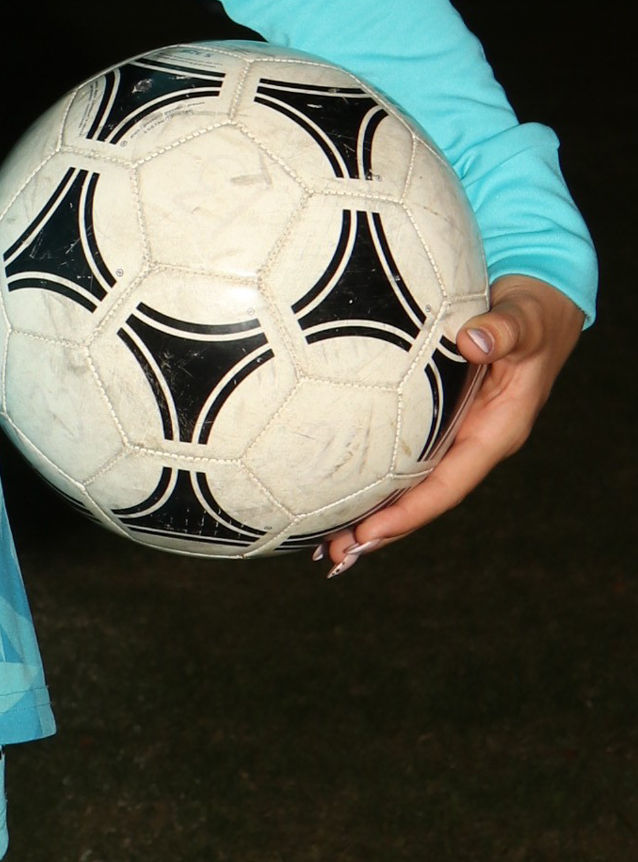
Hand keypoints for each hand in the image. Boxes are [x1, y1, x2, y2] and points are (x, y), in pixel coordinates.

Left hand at [319, 273, 585, 574]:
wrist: (538, 305)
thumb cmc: (534, 316)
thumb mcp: (527, 322)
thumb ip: (505, 331)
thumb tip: (475, 339)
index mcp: (496, 432)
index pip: (448, 483)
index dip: (410, 511)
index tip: (370, 534)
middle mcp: (472, 441)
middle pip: (422, 497)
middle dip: (380, 529)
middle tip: (331, 555)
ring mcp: (453, 431)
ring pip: (408, 482)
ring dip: (369, 512)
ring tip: (322, 543)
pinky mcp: (436, 415)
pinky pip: (401, 454)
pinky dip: (372, 477)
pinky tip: (334, 489)